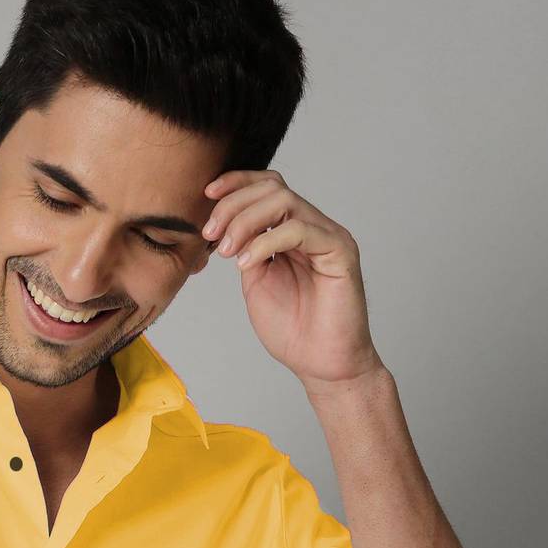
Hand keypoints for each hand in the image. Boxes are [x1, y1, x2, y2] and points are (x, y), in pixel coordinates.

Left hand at [202, 169, 384, 393]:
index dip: (236, 183)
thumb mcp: (255, 283)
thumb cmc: (293, 330)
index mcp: (293, 231)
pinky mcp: (340, 251)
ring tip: (226, 251)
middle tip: (210, 234)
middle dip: (234, 205)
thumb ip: (244, 250)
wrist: (321, 364)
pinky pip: (299, 230)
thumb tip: (224, 227)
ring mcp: (328, 236)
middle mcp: (313, 227)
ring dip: (246, 221)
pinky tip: (246, 263)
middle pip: (273, 187)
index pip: (268, 187)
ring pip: (285, 201)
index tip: (206, 194)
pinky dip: (266, 242)